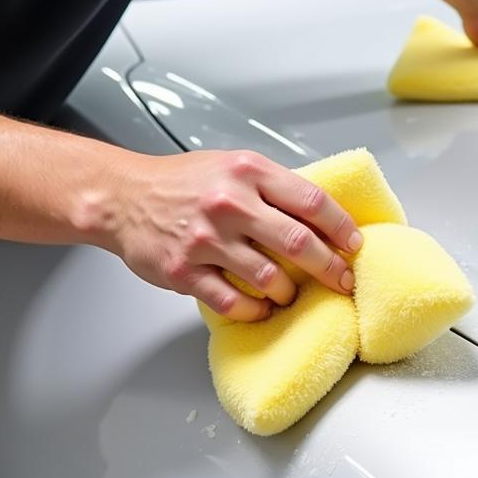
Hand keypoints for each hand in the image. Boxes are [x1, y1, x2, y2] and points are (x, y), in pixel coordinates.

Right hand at [102, 150, 362, 321]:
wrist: (123, 197)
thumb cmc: (181, 183)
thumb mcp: (232, 166)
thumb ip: (273, 187)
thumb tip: (321, 216)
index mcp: (247, 172)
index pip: (312, 201)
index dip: (341, 227)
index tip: (354, 244)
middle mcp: (229, 204)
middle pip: (299, 243)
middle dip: (330, 268)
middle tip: (342, 280)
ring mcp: (206, 240)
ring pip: (270, 279)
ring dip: (288, 293)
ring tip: (289, 293)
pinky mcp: (185, 272)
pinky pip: (234, 303)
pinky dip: (255, 311)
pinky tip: (260, 308)